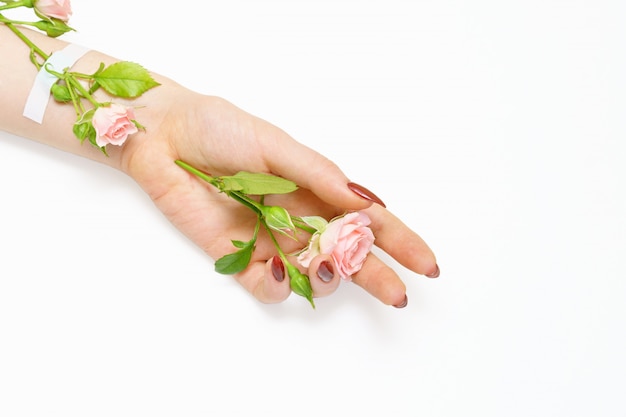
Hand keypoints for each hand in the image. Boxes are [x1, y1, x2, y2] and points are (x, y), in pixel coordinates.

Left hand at [119, 86, 438, 306]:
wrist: (165, 138)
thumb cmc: (221, 128)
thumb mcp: (277, 145)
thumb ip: (320, 175)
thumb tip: (364, 203)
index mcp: (315, 190)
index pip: (366, 220)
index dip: (399, 241)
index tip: (426, 263)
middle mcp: (297, 219)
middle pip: (347, 254)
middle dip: (375, 275)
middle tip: (398, 295)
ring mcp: (269, 240)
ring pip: (312, 275)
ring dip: (328, 278)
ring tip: (328, 265)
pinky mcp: (236, 257)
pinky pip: (267, 285)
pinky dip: (280, 287)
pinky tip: (280, 271)